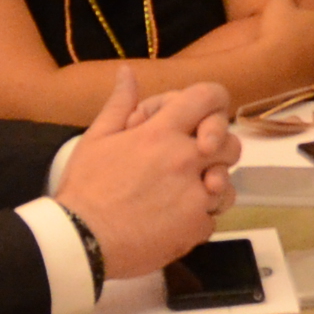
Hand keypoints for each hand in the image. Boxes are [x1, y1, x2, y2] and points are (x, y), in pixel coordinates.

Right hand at [58, 75, 235, 275]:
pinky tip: (171, 221)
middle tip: (192, 163)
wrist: (83, 241)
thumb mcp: (96, 139)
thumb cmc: (85, 188)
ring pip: (227, 186)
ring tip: (179, 197)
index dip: (212, 103)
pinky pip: (212, 217)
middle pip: (231, 144)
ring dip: (210, 189)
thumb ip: (119, 105)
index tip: (202, 120)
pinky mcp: (198, 225)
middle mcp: (186, 158)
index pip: (208, 97)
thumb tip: (127, 72)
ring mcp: (196, 194)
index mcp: (162, 133)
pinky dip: (196, 219)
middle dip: (217, 151)